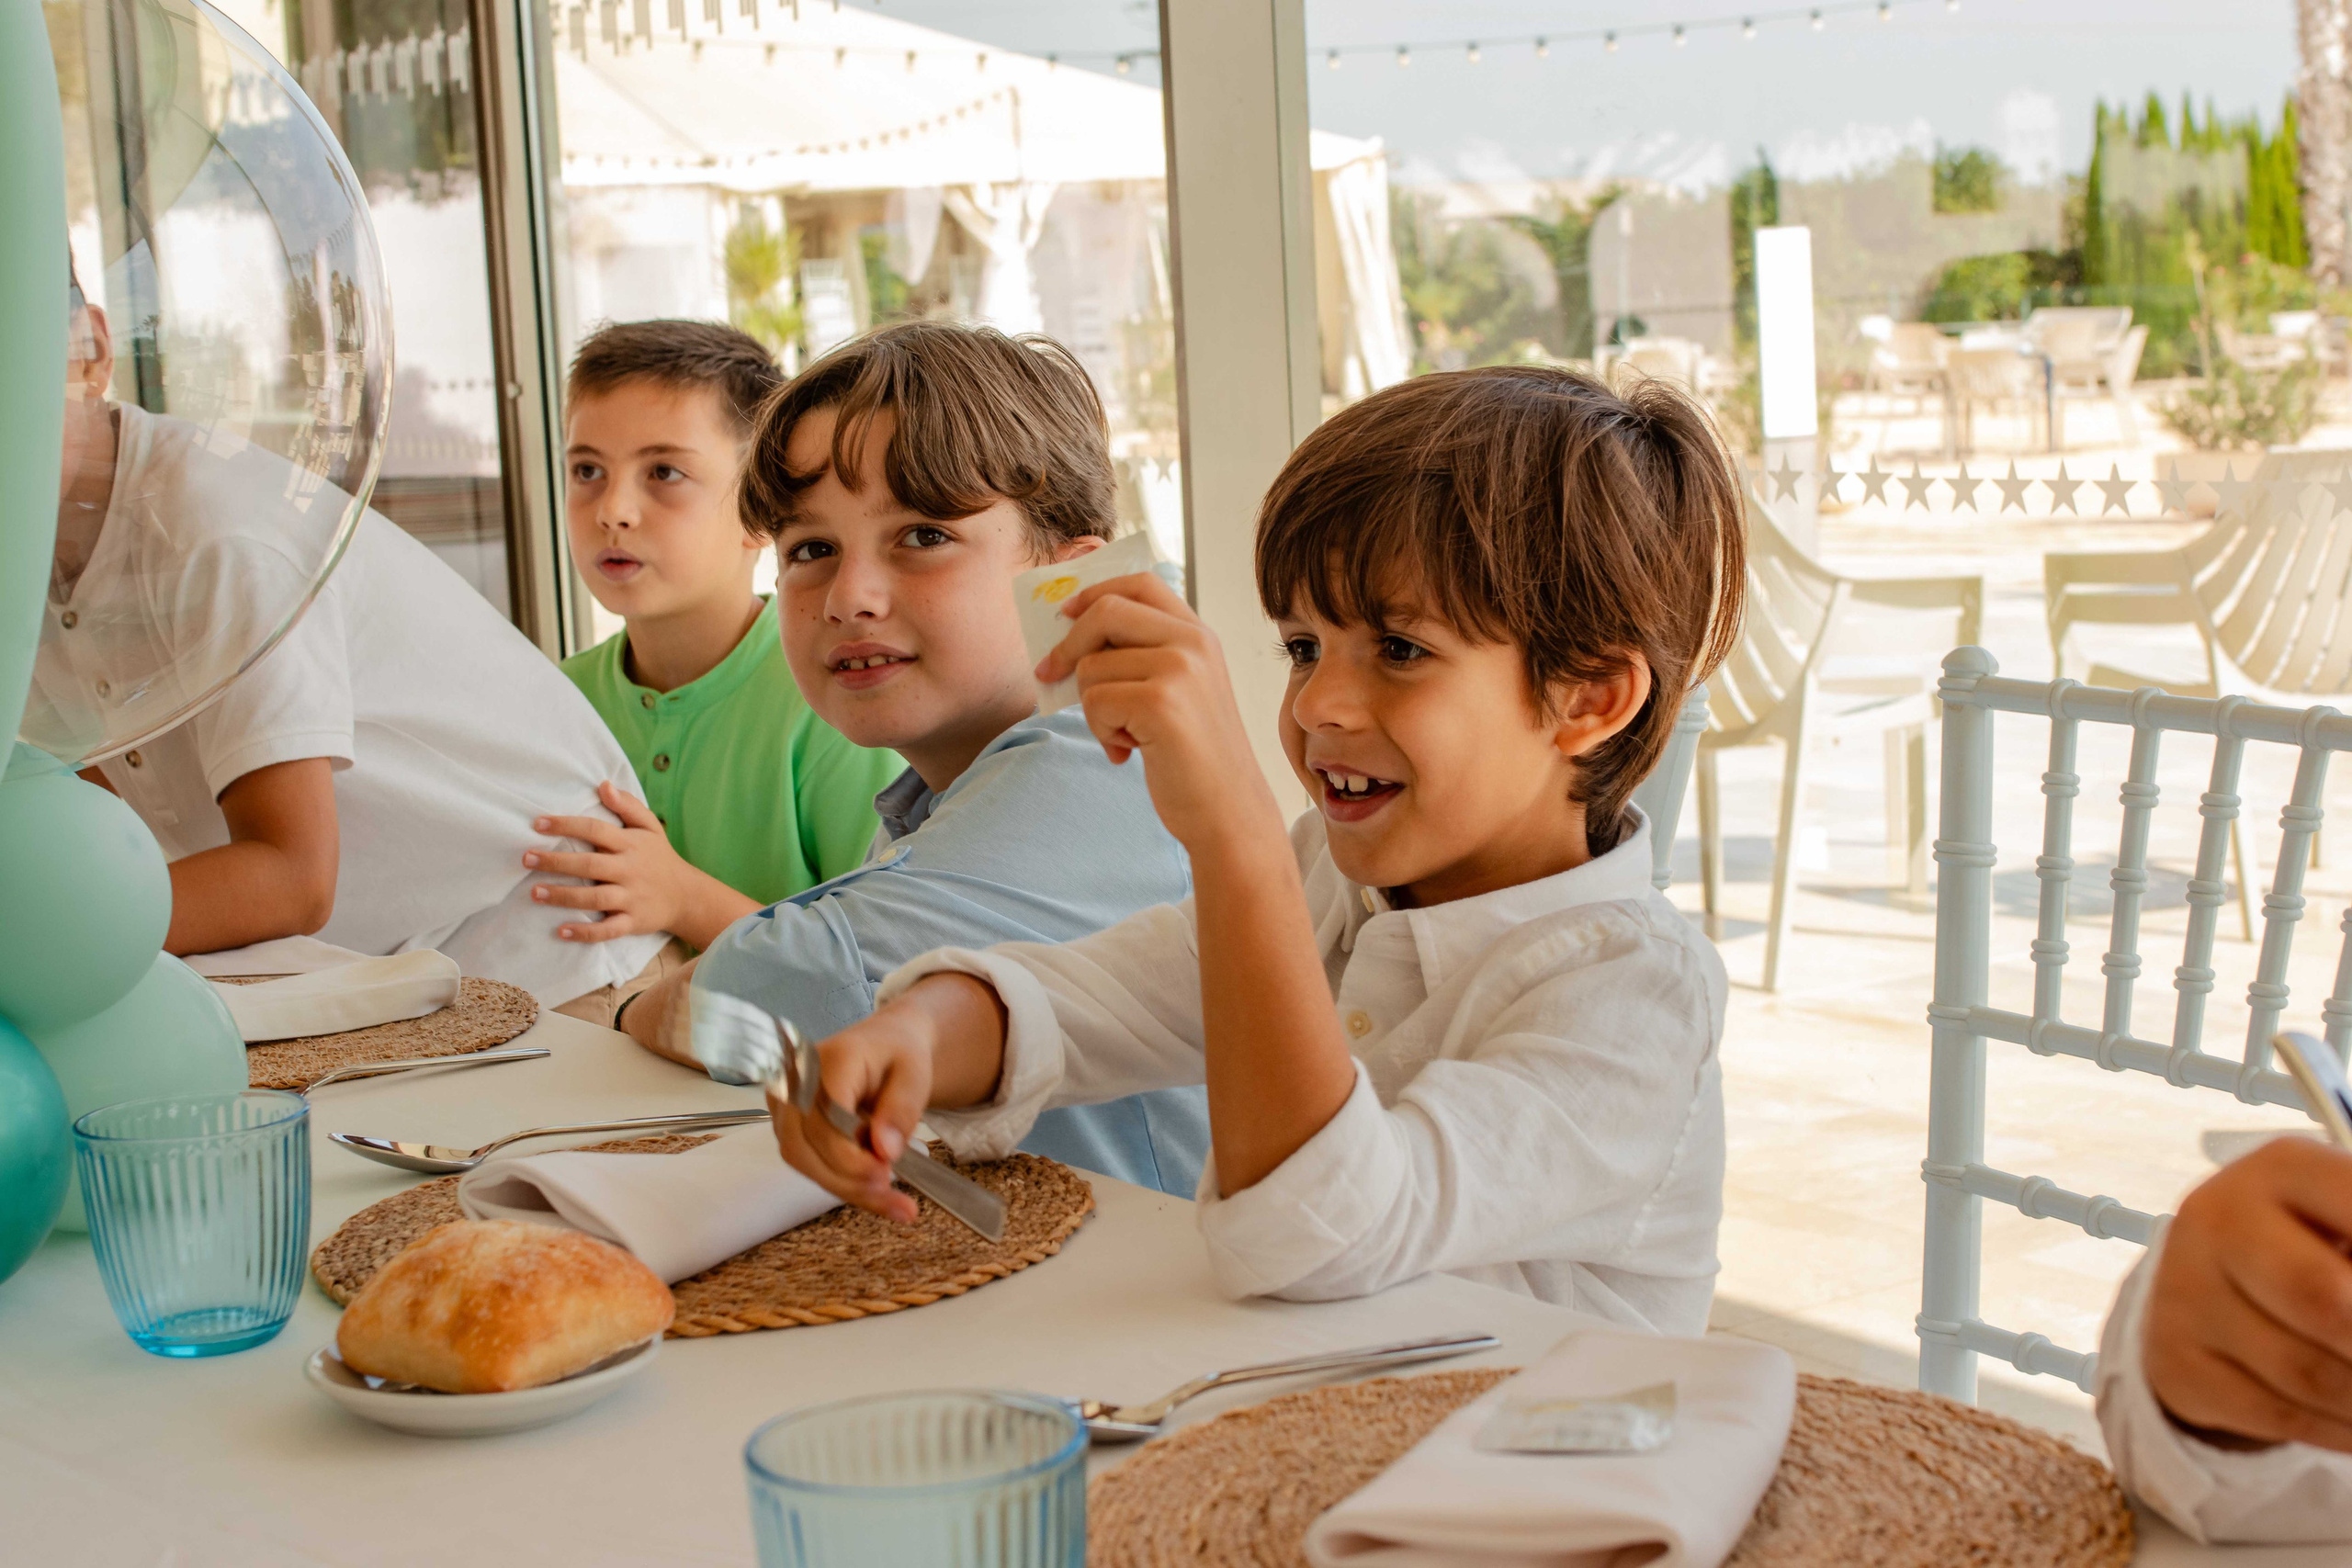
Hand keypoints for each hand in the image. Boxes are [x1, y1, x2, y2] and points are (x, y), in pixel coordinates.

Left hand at [526, 781, 752, 948]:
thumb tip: (603, 785)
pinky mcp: (632, 922)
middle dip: (557, 862)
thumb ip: (628, 805)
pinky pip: (608, 930)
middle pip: (590, 864)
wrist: (686, 895)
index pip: (596, 830)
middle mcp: (629, 870)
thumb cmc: (659, 857)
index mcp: (631, 845)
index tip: (538, 824)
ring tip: (535, 892)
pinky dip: (585, 933)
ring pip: (594, 898)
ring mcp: (631, 898)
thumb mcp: (650, 827)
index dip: (567, 825)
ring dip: (563, 896)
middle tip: (527, 859)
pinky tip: (562, 931)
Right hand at [766, 1005, 935, 1225]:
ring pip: (800, 1159)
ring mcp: (785, 1102)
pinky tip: (872, 1191)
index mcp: (829, 1059)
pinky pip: (806, 1161)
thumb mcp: (915, 1075)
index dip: (849, 1154)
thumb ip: (901, 1109)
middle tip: (890, 1194)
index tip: (885, 1172)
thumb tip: (884, 1151)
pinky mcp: (787, 1124)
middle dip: (846, 1178)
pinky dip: (840, 1182)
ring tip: (888, 1198)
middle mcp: (795, 1079)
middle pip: (803, 1144)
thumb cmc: (898, 1056)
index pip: (823, 1116)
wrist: (885, 1047)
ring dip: (843, 1187)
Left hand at [1035, 572, 1283, 852]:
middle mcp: (1194, 643)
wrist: (1228, 811)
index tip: (1064, 613)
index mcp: (1200, 635)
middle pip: (1105, 612)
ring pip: (1092, 665)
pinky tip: (1127, 752)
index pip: (1140, 583)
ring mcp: (1180, 669)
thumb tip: (1071, 637)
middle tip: (1050, 674)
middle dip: (1068, 645)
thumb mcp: (1179, 691)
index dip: (1094, 592)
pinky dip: (1099, 731)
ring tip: (1124, 736)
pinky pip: (1094, 700)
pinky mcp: (1161, 702)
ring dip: (1092, 708)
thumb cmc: (1195, 758)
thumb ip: (1142, 657)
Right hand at [2143, 1137, 2351, 1451]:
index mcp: (2282, 1168)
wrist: (2209, 1277)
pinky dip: (2337, 1430)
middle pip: (2324, 1298)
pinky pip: (2275, 1414)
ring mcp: (2185, 1290)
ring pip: (2306, 1372)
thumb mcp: (2350, 1224)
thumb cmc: (2315, 1244)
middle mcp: (2216, 1217)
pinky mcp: (2172, 1358)